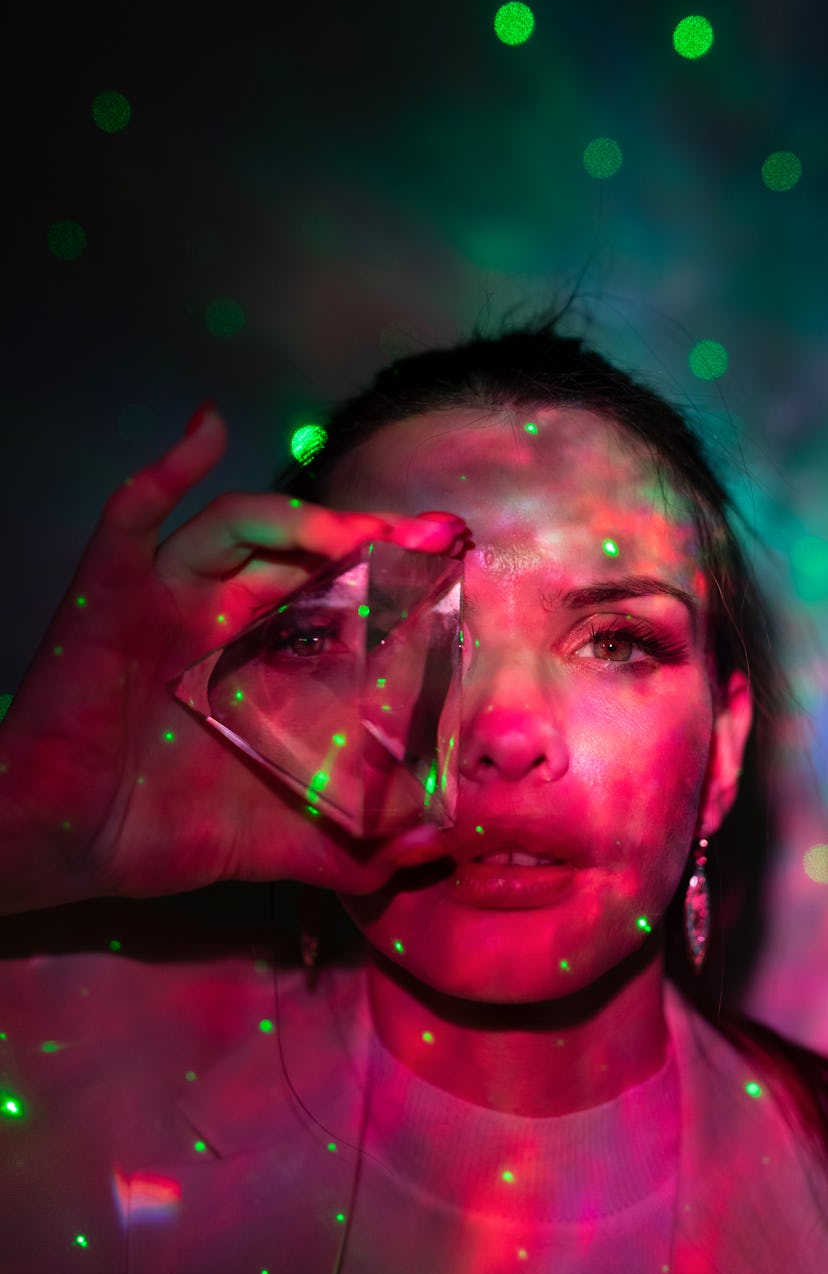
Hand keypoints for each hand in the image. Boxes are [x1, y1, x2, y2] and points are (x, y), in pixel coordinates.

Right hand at [0, 406, 467, 910]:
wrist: (62, 843)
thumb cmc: (163, 835)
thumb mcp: (283, 841)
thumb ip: (356, 844)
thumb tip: (435, 845)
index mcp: (263, 663)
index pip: (341, 602)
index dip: (397, 584)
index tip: (457, 577)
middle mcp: (222, 619)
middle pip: (305, 554)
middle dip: (370, 540)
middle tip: (435, 539)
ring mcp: (169, 597)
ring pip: (242, 528)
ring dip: (305, 519)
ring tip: (365, 530)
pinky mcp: (113, 588)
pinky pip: (135, 510)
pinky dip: (168, 465)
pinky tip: (208, 428)